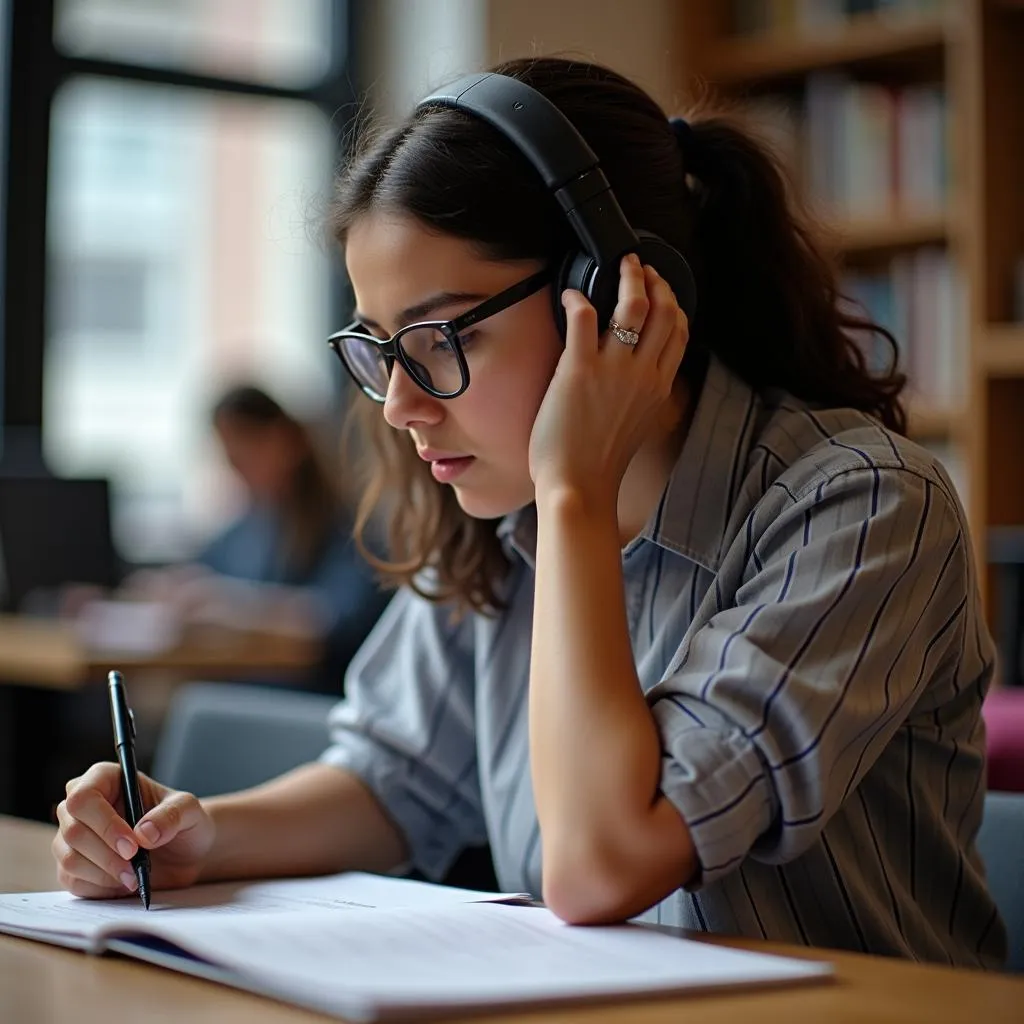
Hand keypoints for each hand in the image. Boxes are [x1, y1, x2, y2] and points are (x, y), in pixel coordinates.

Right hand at [53, 762, 214, 897]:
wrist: (185, 854)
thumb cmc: (184, 823)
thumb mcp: (189, 811)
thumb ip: (172, 815)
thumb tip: (144, 832)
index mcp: (106, 779)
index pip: (84, 797)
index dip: (104, 823)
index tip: (132, 845)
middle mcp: (83, 806)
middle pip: (72, 831)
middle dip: (106, 855)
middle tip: (135, 867)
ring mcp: (72, 837)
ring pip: (69, 859)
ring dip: (104, 873)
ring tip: (134, 877)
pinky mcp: (71, 866)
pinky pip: (72, 881)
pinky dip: (99, 887)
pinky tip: (123, 882)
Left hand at [528, 253, 688, 505]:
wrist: (579, 487)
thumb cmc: (600, 465)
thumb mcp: (639, 426)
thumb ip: (644, 397)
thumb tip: (641, 380)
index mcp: (658, 387)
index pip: (678, 331)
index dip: (672, 302)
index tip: (661, 288)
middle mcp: (642, 373)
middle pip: (662, 310)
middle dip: (653, 280)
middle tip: (638, 266)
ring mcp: (613, 370)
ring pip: (631, 305)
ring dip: (626, 277)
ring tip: (617, 265)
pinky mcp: (578, 370)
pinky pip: (584, 318)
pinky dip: (578, 298)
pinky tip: (571, 295)